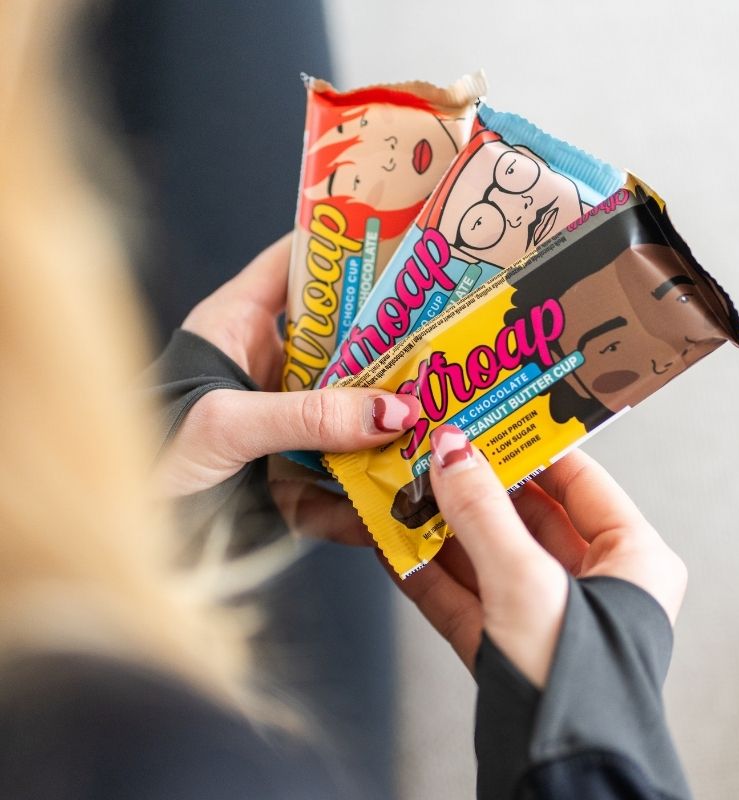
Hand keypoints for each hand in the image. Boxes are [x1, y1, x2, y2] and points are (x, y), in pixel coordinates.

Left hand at [155, 234, 419, 495]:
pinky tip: (406, 496)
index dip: (345, 250)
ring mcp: (280, 422)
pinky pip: (339, 478)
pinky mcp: (288, 474)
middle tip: (445, 340)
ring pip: (348, 410)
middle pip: (340, 343)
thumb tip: (393, 413)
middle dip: (390, 347)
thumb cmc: (146, 453)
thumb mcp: (224, 421)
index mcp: (236, 326)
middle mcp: (265, 369)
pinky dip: (369, 492)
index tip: (401, 246)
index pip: (295, 267)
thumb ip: (306, 415)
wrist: (123, 534)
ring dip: (388, 422)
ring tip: (445, 416)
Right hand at [396, 425, 686, 687]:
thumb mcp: (527, 581)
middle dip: (474, 485)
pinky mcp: (502, 645)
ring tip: (403, 489)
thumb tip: (451, 451)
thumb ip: (483, 511)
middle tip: (436, 451)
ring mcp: (541, 615)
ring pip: (485, 553)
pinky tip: (393, 544)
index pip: (579, 480)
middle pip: (524, 515)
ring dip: (442, 525)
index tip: (489, 418)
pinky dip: (427, 570)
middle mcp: (589, 584)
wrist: (557, 780)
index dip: (531, 445)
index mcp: (630, 560)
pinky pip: (460, 594)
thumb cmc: (577, 688)